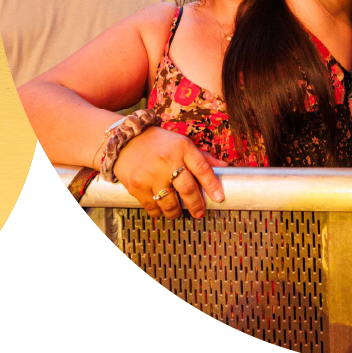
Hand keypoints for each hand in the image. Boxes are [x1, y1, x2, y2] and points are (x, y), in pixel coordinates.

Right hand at [113, 126, 227, 219]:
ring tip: (178, 212)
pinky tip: (161, 208)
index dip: (212, 185)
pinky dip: (159, 212)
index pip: (202, 168)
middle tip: (199, 212)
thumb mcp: (182, 143)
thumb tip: (225, 168)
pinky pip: (153, 207)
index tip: (219, 198)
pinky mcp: (137, 186)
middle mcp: (167, 161)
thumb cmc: (158, 143)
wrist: (126, 140)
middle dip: (196, 205)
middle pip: (188, 189)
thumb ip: (202, 157)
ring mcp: (151, 175)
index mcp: (182, 148)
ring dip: (177, 212)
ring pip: (170, 203)